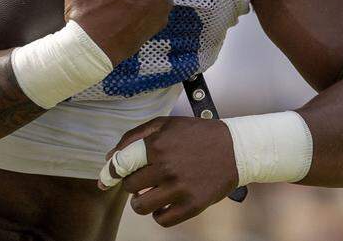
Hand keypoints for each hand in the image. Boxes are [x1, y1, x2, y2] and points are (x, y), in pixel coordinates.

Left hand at [102, 116, 238, 227]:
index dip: (110, 173)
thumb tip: (110, 157)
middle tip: (146, 178)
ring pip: (140, 207)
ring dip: (142, 202)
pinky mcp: (192, 205)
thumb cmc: (200, 135)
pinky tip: (166, 202)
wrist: (237, 149)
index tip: (105, 180)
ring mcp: (179, 188)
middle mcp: (167, 167)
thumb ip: (135, 135)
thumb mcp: (167, 124)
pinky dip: (160, 214)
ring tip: (152, 193)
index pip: (121, 163)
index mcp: (159, 144)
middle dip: (134, 183)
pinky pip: (161, 220)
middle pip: (129, 186)